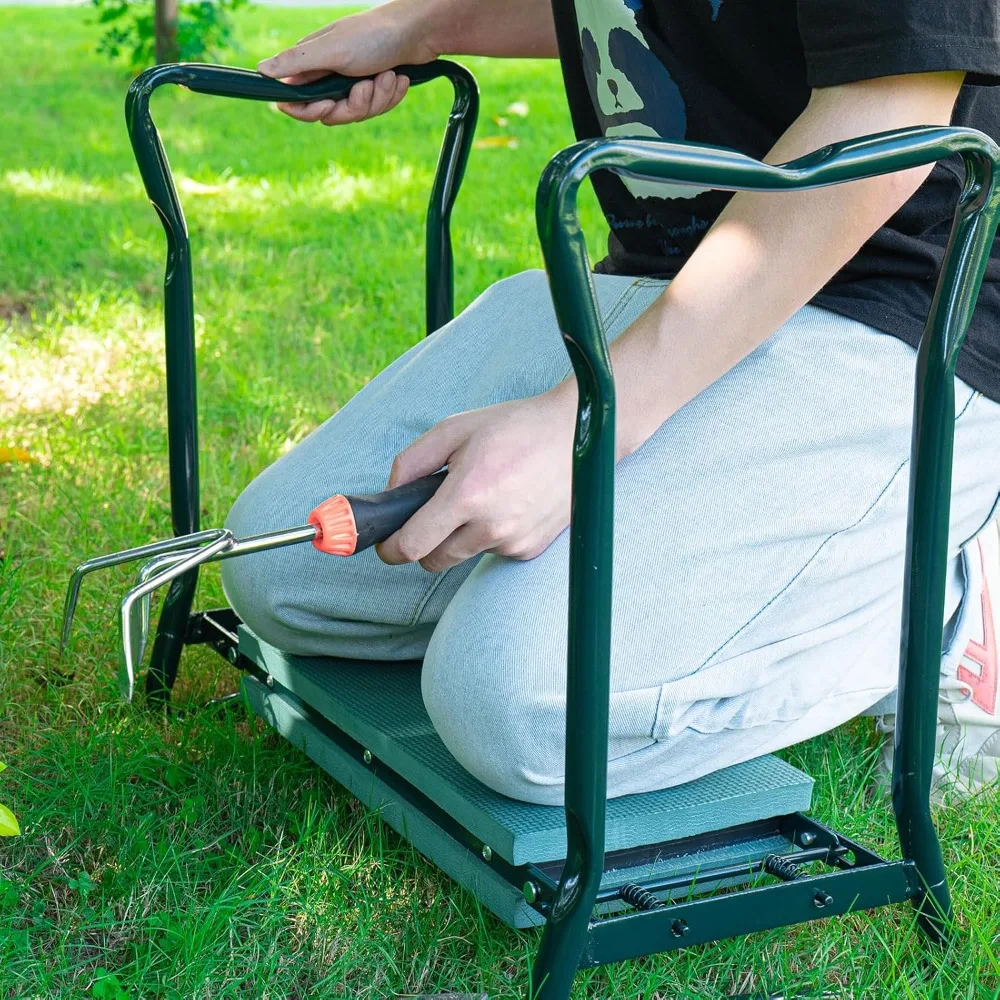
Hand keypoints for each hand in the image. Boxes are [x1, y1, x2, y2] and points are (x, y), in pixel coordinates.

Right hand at [257, 4, 436, 125]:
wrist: (417, 32)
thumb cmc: (372, 36)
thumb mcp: (331, 50)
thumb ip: (296, 63)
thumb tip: (260, 71)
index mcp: (313, 64)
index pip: (297, 103)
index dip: (309, 112)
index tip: (325, 106)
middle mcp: (330, 75)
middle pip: (332, 114)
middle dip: (355, 104)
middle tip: (367, 84)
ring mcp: (353, 82)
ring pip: (358, 113)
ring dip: (377, 97)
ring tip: (389, 75)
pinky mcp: (374, 88)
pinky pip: (377, 108)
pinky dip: (390, 95)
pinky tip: (398, 78)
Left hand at [377, 390, 576, 571]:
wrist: (577, 434)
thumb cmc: (515, 427)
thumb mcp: (454, 429)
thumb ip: (412, 461)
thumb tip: (391, 494)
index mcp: (467, 495)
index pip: (413, 546)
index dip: (392, 549)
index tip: (388, 543)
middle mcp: (491, 526)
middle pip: (433, 561)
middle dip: (422, 544)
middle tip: (430, 516)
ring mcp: (514, 541)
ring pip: (463, 555)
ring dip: (459, 536)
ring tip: (481, 496)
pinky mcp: (531, 548)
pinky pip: (493, 551)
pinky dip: (489, 534)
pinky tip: (506, 503)